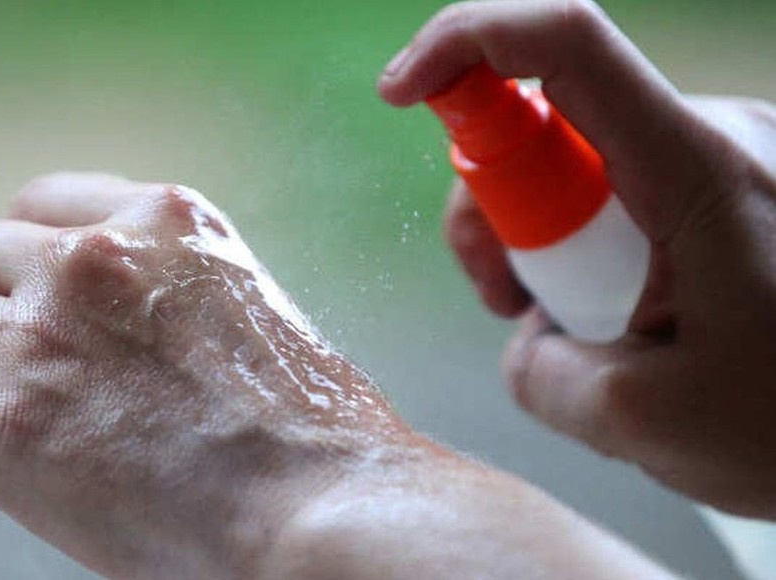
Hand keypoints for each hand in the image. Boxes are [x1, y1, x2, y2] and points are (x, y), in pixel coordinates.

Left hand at [0, 172, 675, 578]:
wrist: (321, 501)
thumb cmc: (313, 426)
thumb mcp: (250, 315)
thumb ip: (173, 299)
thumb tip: (116, 336)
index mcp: (166, 223)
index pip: (44, 202)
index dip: (22, 246)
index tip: (19, 279)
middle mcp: (93, 260)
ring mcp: (42, 337)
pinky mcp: (3, 425)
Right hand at [378, 0, 775, 517]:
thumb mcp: (645, 423)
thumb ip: (542, 377)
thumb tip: (523, 340)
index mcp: (696, 169)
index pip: (567, 46)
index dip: (466, 42)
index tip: (399, 89)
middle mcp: (708, 134)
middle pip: (548, 121)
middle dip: (492, 205)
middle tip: (502, 298)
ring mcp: (714, 155)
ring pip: (574, 161)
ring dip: (536, 238)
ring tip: (560, 324)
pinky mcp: (717, 183)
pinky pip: (613, 188)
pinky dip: (580, 245)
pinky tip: (605, 311)